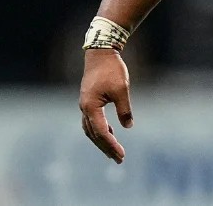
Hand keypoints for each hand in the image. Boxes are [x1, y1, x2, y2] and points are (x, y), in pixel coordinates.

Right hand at [79, 48, 133, 162]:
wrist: (100, 52)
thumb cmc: (111, 70)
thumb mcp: (122, 90)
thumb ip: (124, 109)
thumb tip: (128, 126)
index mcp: (90, 107)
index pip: (102, 132)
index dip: (112, 145)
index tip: (121, 154)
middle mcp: (84, 108)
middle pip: (94, 134)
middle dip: (106, 147)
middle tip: (119, 159)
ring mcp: (84, 104)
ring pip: (91, 129)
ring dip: (102, 140)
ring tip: (113, 150)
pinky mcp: (88, 100)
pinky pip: (92, 121)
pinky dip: (100, 130)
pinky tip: (110, 132)